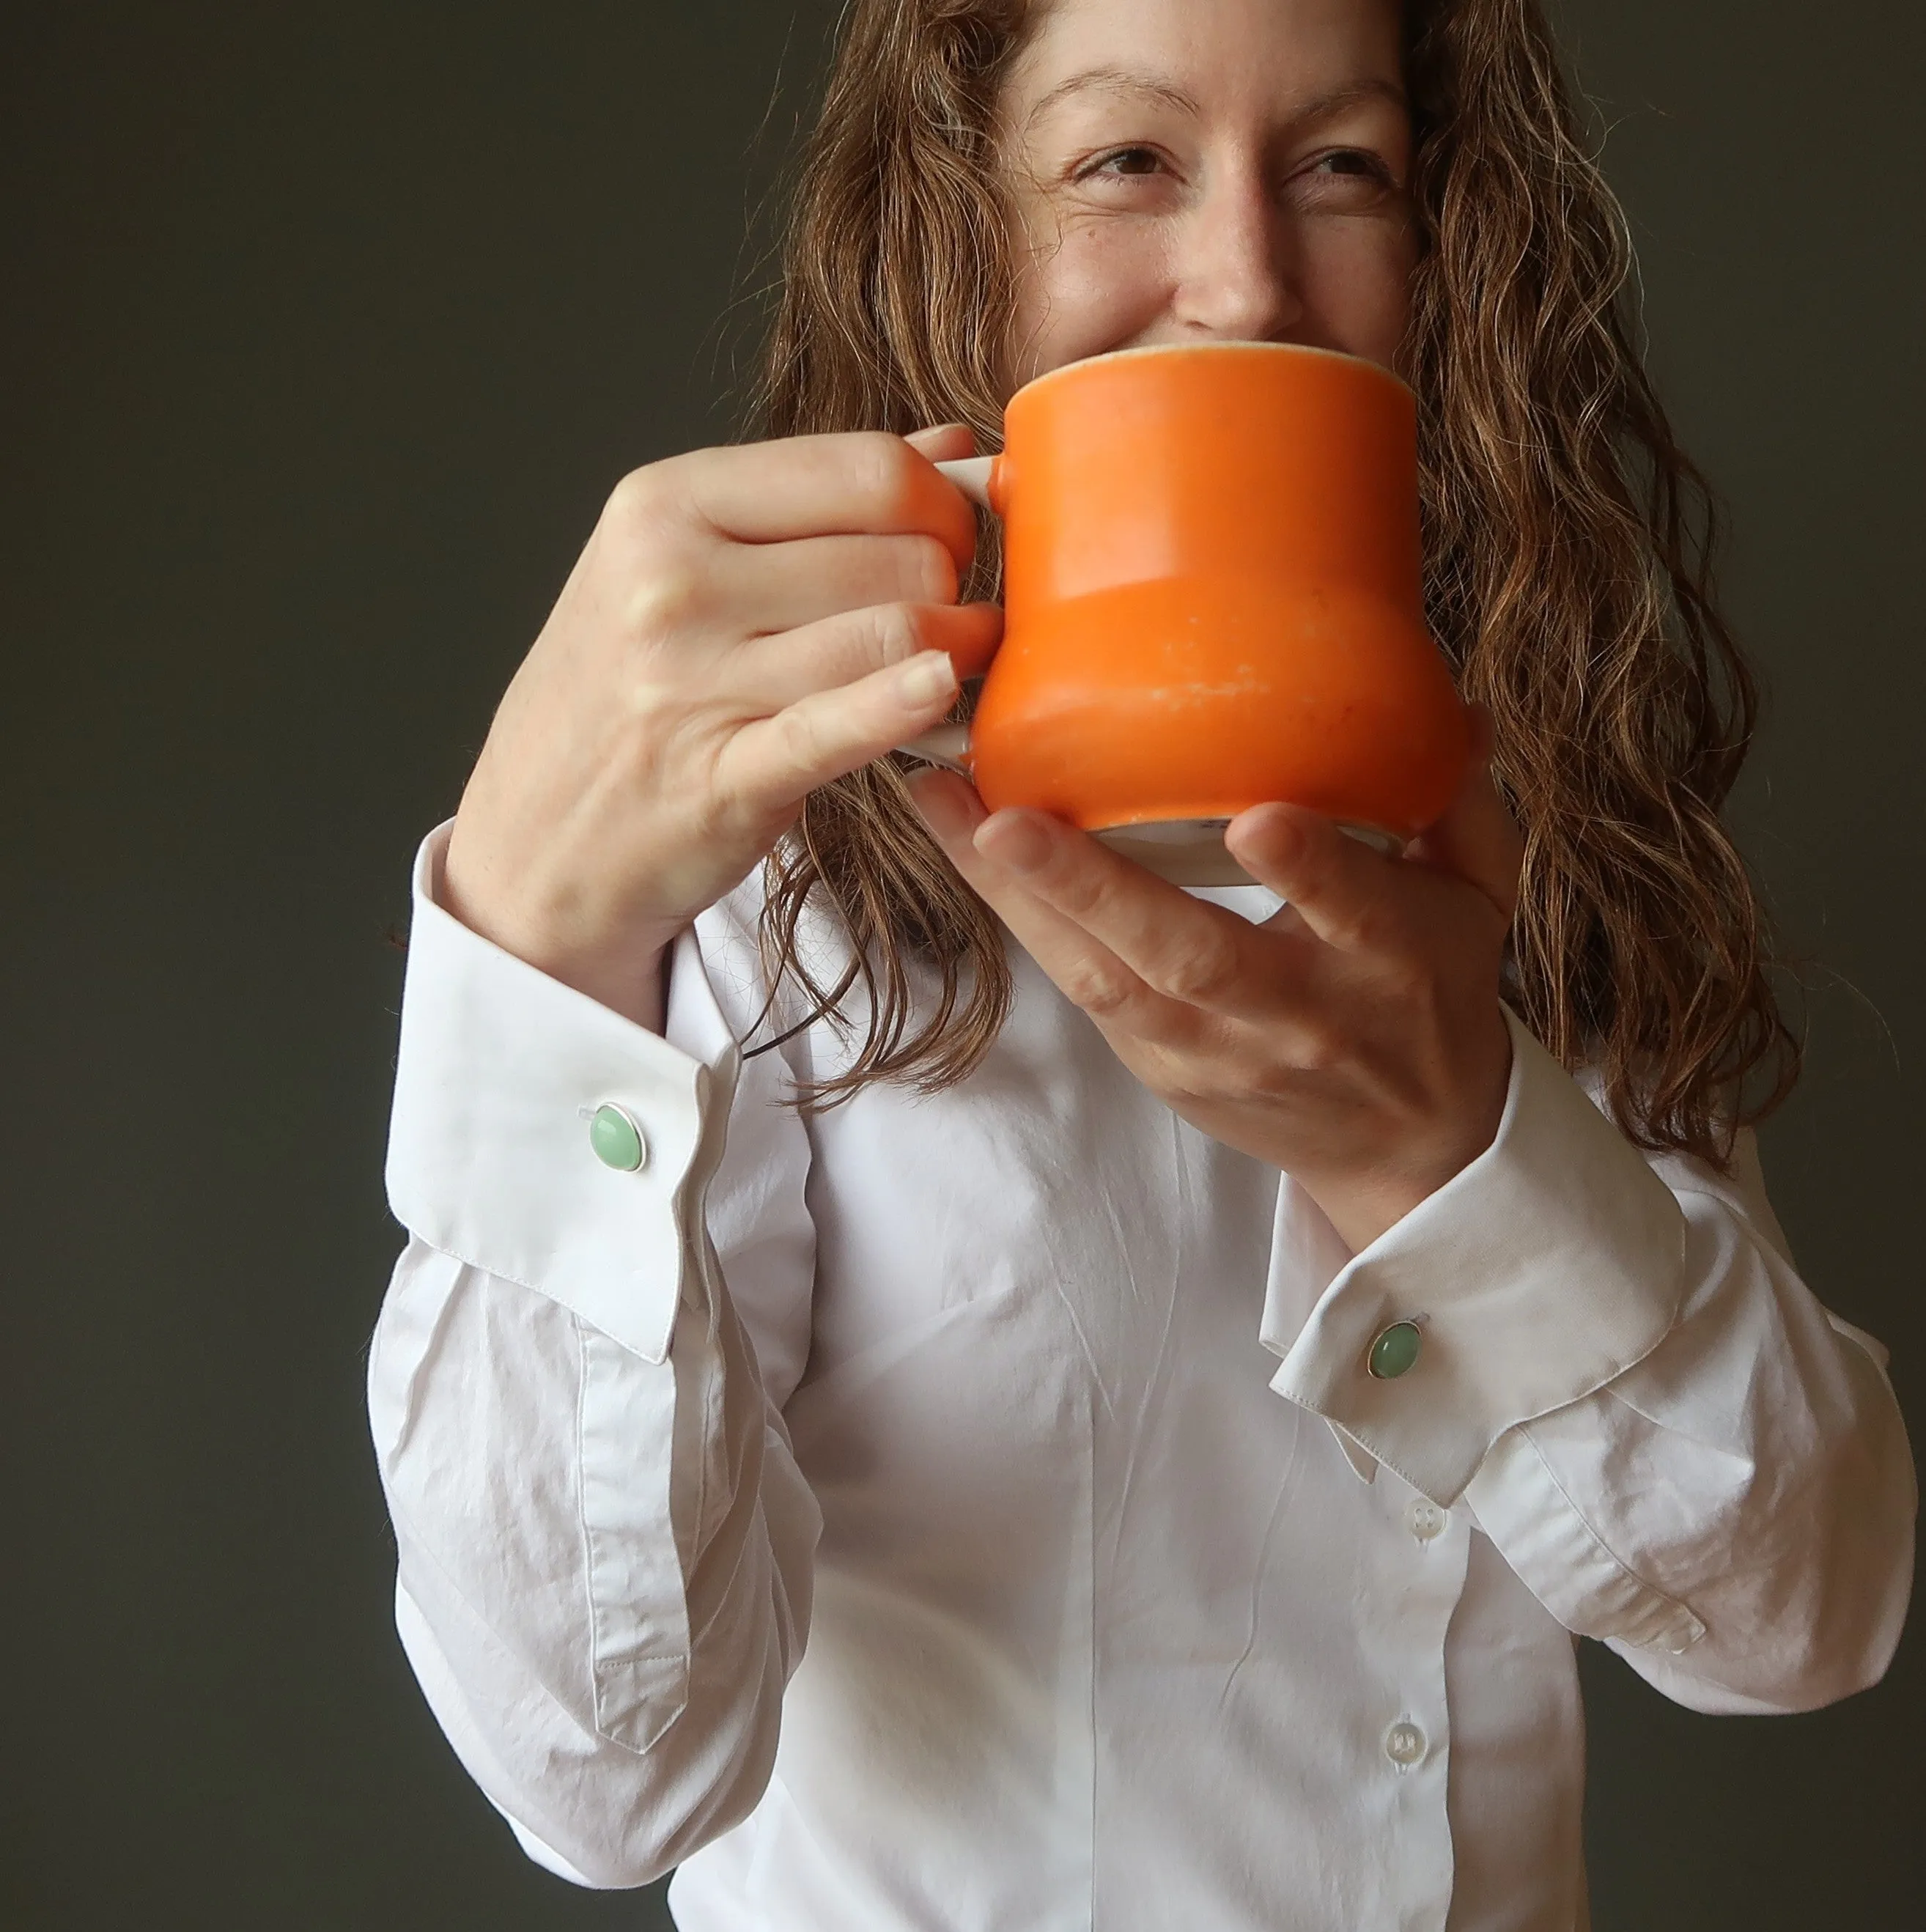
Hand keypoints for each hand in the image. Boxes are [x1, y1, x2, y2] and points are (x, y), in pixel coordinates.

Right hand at [443, 426, 998, 1025]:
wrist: (535, 840)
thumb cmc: (625, 696)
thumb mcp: (683, 568)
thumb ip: (817, 504)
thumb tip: (957, 447)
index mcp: (665, 505)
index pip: (865, 469)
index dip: (943, 503)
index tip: (955, 541)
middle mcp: (671, 581)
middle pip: (897, 553)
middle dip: (955, 584)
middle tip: (963, 616)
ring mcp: (690, 681)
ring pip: (894, 633)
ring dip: (963, 651)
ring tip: (969, 664)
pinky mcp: (721, 777)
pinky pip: (843, 726)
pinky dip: (909, 704)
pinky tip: (947, 692)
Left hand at [907, 721, 1522, 1250]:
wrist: (1408, 1147)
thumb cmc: (1436, 994)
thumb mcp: (1481, 899)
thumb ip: (1460, 800)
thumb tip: (1446, 699)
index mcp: (1390, 960)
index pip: (1353, 914)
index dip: (1308, 873)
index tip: (1257, 822)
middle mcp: (1295, 1014)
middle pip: (1190, 960)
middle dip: (1094, 890)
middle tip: (1007, 820)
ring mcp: (1215, 1051)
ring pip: (1106, 980)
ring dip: (1019, 898)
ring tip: (944, 808)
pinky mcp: (1160, 1069)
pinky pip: (1082, 990)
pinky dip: (1022, 920)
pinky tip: (965, 848)